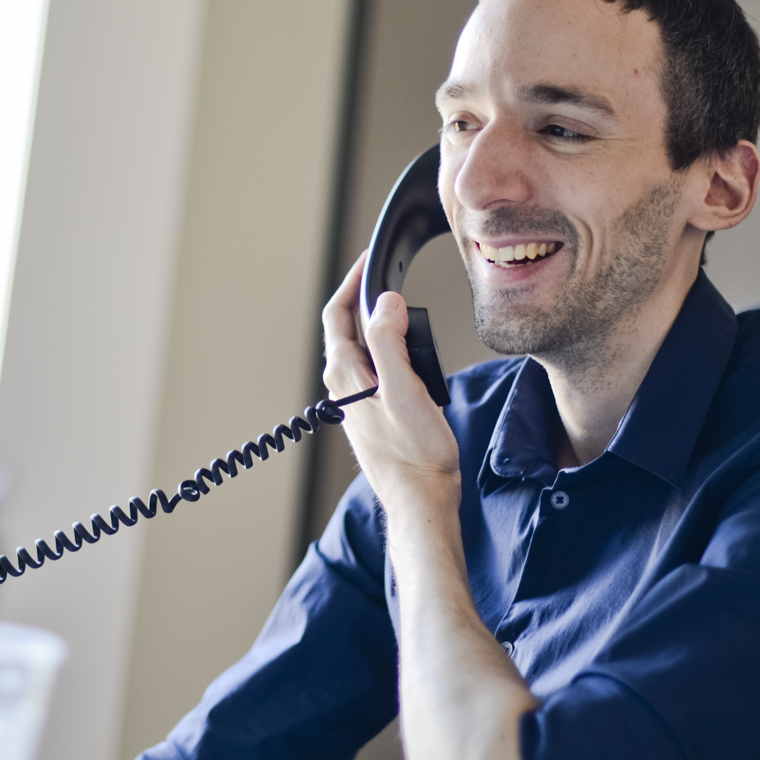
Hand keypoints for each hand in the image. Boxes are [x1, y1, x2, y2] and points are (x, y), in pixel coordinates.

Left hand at [321, 253, 462, 524]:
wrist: (422, 500)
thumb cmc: (416, 455)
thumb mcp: (404, 389)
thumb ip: (389, 342)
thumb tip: (384, 303)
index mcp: (345, 373)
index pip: (337, 313)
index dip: (352, 281)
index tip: (369, 258)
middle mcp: (343, 385)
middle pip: (346, 327)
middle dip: (364, 296)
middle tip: (388, 274)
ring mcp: (356, 399)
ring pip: (362, 346)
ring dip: (379, 323)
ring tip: (402, 305)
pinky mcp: (372, 411)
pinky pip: (375, 366)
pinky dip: (390, 347)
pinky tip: (410, 350)